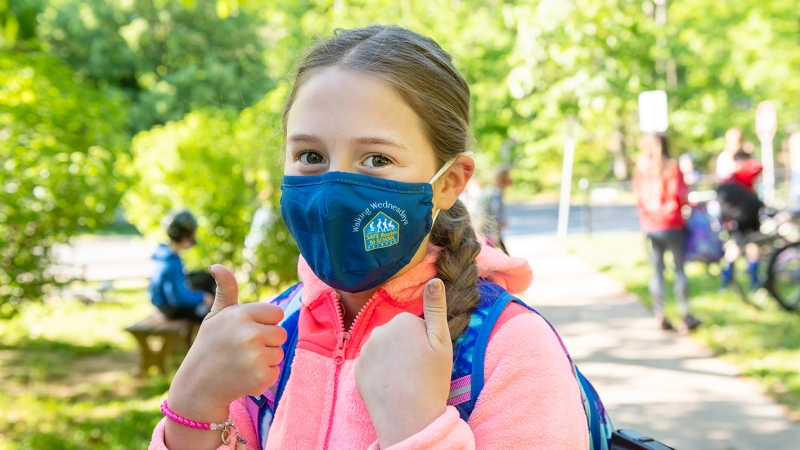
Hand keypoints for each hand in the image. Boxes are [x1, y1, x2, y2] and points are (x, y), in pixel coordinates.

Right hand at [165, 265, 286, 449]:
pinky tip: (244, 377)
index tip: (246, 331)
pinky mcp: (261, 376)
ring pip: (279, 353)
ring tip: (241, 364)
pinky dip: (263, 377)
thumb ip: (226, 290)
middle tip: (242, 350)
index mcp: (241, 314)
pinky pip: (276, 371)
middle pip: (281, 333)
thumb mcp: (215, 316)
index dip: (263, 323)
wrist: (198, 387)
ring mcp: (256, 356)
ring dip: (265, 359)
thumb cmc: (210, 347)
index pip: (276, 313)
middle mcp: (249, 333)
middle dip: (266, 342)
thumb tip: (217, 266)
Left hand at [355, 278, 452, 447]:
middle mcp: (379, 330)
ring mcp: (365, 350)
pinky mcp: (356, 368)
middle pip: (396, 334)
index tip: (427, 358)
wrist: (408, 418)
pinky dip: (379, 371)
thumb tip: (435, 279)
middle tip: (417, 370)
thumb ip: (436, 309)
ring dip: (392, 358)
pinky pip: (371, 363)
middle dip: (406, 346)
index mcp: (402, 321)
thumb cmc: (431, 380)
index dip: (424, 341)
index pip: (414, 324)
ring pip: (383, 348)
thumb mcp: (442, 343)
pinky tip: (389, 385)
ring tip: (404, 379)